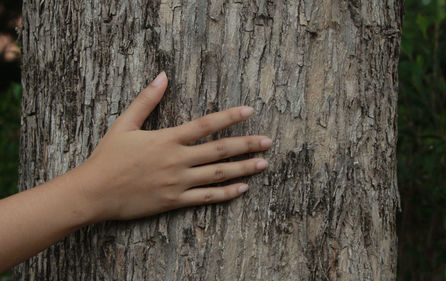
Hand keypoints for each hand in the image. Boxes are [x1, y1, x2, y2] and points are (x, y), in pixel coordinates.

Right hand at [76, 72, 271, 221]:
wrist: (93, 192)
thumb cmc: (108, 157)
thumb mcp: (124, 123)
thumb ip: (146, 100)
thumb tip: (162, 75)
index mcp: (168, 139)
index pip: (206, 125)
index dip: (230, 117)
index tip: (250, 112)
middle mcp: (178, 160)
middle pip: (220, 150)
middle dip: (247, 145)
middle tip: (268, 142)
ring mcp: (178, 182)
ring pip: (218, 175)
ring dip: (243, 169)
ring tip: (263, 164)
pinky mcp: (174, 201)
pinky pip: (206, 198)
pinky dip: (226, 194)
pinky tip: (242, 189)